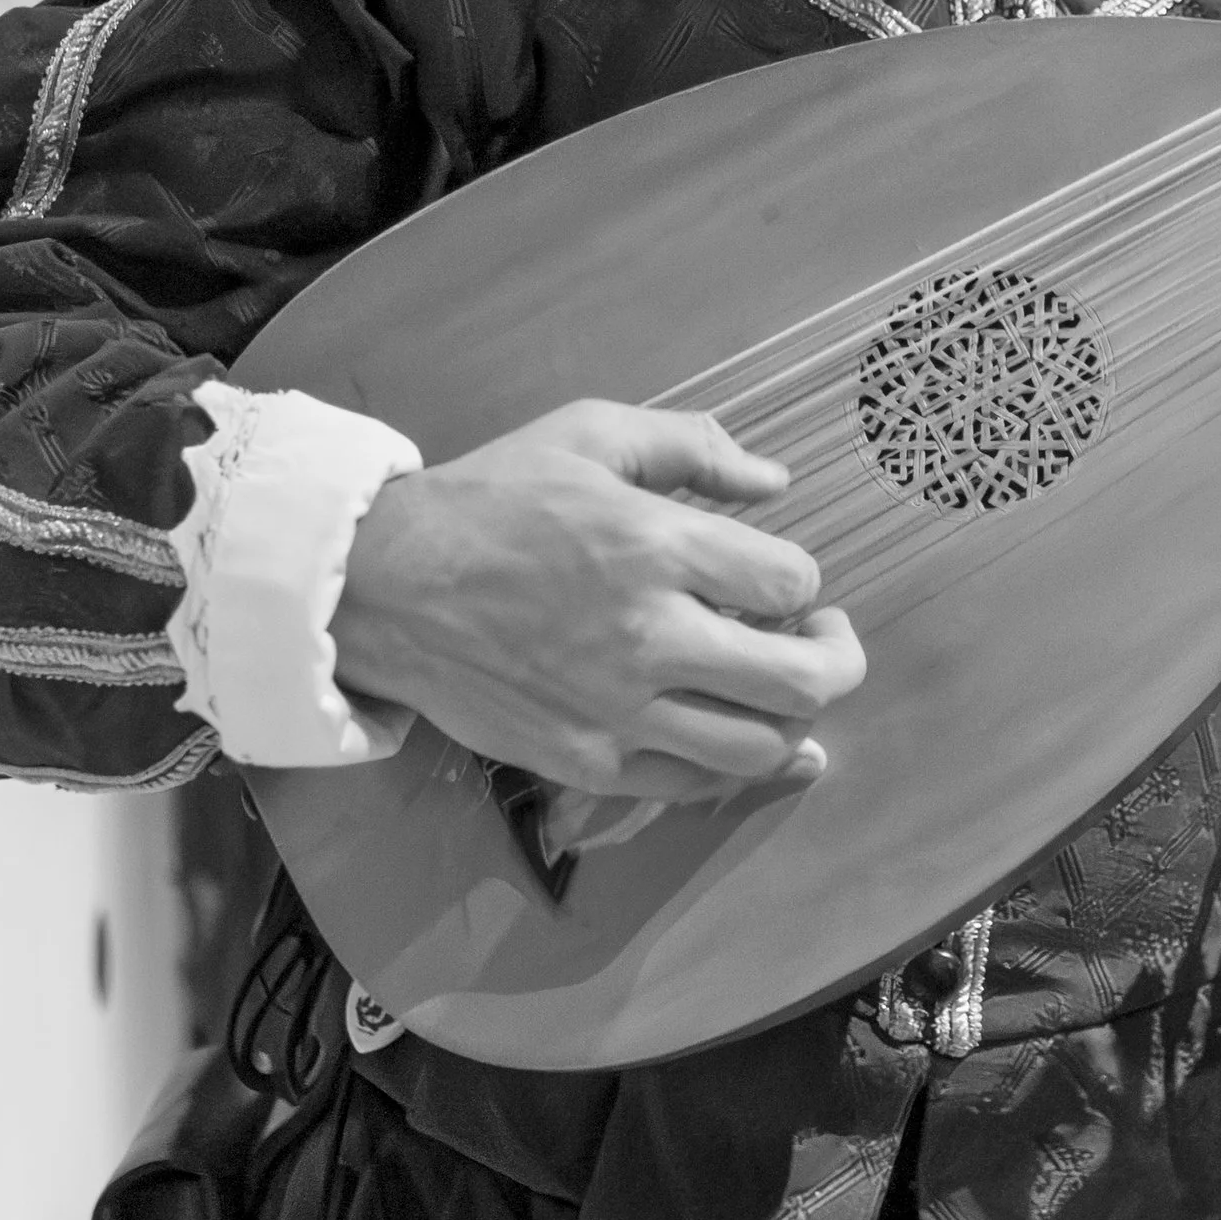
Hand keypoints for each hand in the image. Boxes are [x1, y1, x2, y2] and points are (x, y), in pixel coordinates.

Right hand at [331, 401, 864, 807]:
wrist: (383, 584)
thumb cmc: (492, 499)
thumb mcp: (590, 433)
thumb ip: (693, 447)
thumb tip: (774, 481)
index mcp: (654, 547)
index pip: (790, 582)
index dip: (801, 579)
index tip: (780, 577)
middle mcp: (647, 639)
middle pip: (800, 681)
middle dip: (837, 657)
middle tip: (824, 635)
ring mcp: (617, 713)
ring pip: (759, 748)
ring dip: (796, 720)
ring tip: (780, 685)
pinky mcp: (586, 763)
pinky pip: (693, 785)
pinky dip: (739, 768)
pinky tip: (757, 742)